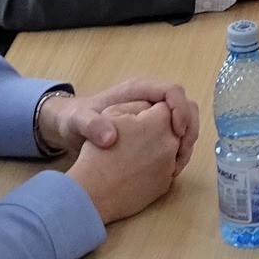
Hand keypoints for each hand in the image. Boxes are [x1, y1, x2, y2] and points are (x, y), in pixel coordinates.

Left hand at [38, 78, 201, 169]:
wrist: (69, 128)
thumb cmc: (74, 119)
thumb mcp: (78, 121)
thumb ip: (92, 125)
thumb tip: (111, 138)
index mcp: (138, 91)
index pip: (172, 91)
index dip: (180, 110)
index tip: (177, 132)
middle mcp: (150, 100)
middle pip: (185, 105)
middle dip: (190, 127)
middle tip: (183, 151)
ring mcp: (152, 116)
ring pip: (183, 122)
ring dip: (186, 141)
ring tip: (178, 163)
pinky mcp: (151, 131)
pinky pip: (174, 137)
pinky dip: (177, 150)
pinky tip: (170, 167)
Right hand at [65, 101, 184, 224]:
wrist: (93, 194)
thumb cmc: (97, 153)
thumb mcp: (111, 115)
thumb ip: (138, 105)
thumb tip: (152, 107)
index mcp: (159, 122)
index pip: (168, 105)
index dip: (154, 108)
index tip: (144, 115)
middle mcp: (171, 143)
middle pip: (176, 127)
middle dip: (164, 126)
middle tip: (142, 131)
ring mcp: (171, 166)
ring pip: (176, 148)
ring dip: (163, 145)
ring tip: (139, 150)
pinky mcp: (167, 184)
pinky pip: (169, 168)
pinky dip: (159, 165)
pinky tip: (140, 167)